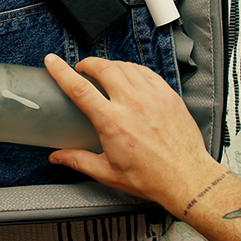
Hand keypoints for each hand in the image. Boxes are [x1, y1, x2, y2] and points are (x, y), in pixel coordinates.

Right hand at [43, 54, 224, 215]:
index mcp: (113, 122)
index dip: (62, 71)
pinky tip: (131, 76)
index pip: (80, 88)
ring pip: (126, 67)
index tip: (53, 62)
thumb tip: (59, 157)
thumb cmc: (152, 177)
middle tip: (82, 68)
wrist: (188, 178)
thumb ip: (79, 161)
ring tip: (105, 71)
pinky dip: (134, 69)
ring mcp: (153, 97)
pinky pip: (147, 72)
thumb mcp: (108, 172)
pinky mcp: (169, 96)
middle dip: (88, 63)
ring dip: (111, 65)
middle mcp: (133, 104)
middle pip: (104, 68)